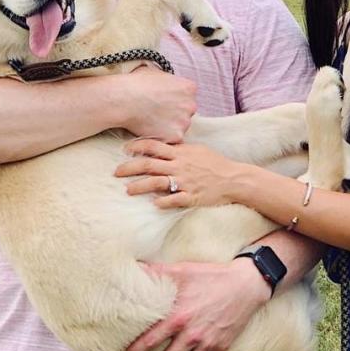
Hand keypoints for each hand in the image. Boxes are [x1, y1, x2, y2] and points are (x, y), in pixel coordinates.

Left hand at [115, 139, 243, 207]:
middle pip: (149, 165)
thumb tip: (162, 147)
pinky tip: (154, 204)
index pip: (153, 146)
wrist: (234, 179)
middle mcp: (180, 166)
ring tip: (128, 190)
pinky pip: (174, 200)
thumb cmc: (215, 163)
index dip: (136, 147)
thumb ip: (179, 149)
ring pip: (157, 183)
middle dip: (130, 168)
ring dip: (140, 186)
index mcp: (180, 153)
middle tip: (116, 172)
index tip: (124, 150)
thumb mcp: (197, 150)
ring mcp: (185, 182)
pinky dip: (163, 202)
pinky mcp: (191, 196)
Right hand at [120, 67, 196, 142]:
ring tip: (152, 121)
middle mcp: (191, 104)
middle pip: (186, 112)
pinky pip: (172, 138)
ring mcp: (185, 121)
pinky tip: (151, 129)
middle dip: (175, 113)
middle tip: (157, 113)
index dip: (174, 99)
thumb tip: (165, 82)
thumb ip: (168, 80)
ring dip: (169, 126)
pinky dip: (163, 136)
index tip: (162, 101)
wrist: (124, 99)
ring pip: (180, 126)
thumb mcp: (157, 72)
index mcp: (189, 88)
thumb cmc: (136, 83)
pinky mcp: (176, 136)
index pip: (187, 96)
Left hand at [128, 260, 271, 350]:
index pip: (151, 339)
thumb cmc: (211, 275)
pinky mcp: (222, 345)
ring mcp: (207, 342)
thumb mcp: (182, 270)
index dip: (138, 349)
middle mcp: (190, 334)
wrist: (245, 283)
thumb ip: (157, 272)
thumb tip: (135, 268)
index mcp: (177, 317)